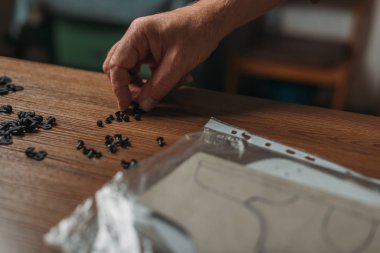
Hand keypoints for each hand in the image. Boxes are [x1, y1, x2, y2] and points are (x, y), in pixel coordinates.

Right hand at [103, 6, 222, 110]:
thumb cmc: (197, 33)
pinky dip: (157, 79)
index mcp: (138, 35)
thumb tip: (144, 105)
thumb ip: (159, 86)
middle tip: (144, 100)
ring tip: (168, 87)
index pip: (117, 65)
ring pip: (133, 70)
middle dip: (131, 86)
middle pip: (120, 67)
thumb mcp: (178, 64)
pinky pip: (146, 69)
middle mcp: (137, 37)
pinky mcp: (153, 50)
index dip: (120, 88)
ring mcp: (144, 44)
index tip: (126, 106)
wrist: (212, 21)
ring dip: (147, 84)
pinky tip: (177, 80)